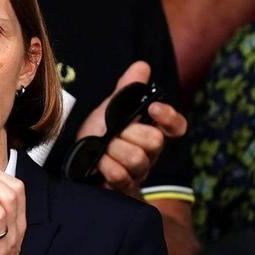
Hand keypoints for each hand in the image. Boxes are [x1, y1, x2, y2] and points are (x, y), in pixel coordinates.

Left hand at [77, 61, 186, 197]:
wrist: (78, 163)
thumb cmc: (99, 135)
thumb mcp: (109, 109)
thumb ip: (126, 89)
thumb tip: (141, 66)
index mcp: (151, 132)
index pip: (176, 127)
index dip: (169, 117)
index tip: (153, 108)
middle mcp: (150, 154)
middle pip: (154, 141)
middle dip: (129, 133)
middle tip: (112, 133)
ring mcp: (138, 173)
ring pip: (138, 159)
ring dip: (114, 151)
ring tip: (102, 149)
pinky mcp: (125, 189)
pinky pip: (122, 177)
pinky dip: (106, 167)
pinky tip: (98, 163)